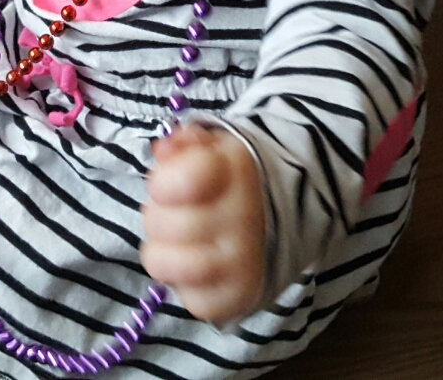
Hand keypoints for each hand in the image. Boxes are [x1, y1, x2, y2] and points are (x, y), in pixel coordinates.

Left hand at [140, 123, 265, 324]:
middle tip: (176, 213)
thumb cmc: (232, 181)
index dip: (162, 182)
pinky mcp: (237, 298)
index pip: (175, 182)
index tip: (172, 184)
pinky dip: (187, 286)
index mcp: (237, 170)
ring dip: (165, 252)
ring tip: (180, 242)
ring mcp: (241, 262)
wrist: (285, 219)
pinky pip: (188, 299)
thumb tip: (163, 150)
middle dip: (158, 215)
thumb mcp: (215, 149)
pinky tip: (200, 268)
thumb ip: (186, 143)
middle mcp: (243, 217)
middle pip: (157, 223)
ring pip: (161, 263)